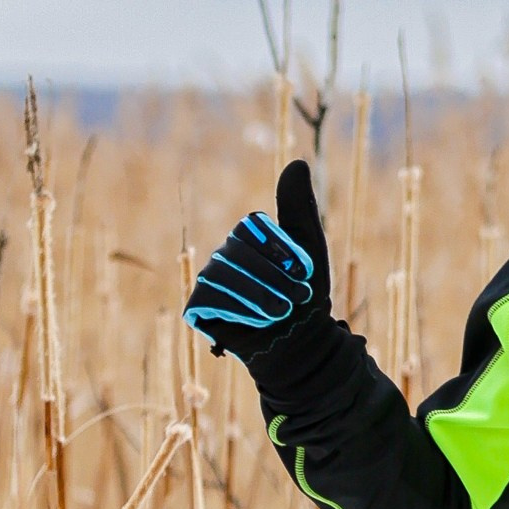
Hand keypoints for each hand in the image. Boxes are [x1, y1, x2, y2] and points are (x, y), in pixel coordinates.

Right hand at [184, 160, 333, 369]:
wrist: (301, 345)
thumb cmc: (306, 299)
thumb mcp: (309, 249)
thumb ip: (298, 208)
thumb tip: (296, 163)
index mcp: (247, 239)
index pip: (249, 228)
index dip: (278, 250)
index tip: (304, 272)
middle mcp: (225, 256)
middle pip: (235, 251)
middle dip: (271, 277)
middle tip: (296, 299)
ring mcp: (210, 281)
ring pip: (222, 275)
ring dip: (258, 295)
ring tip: (280, 313)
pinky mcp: (199, 309)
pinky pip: (207, 299)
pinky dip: (236, 311)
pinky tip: (255, 323)